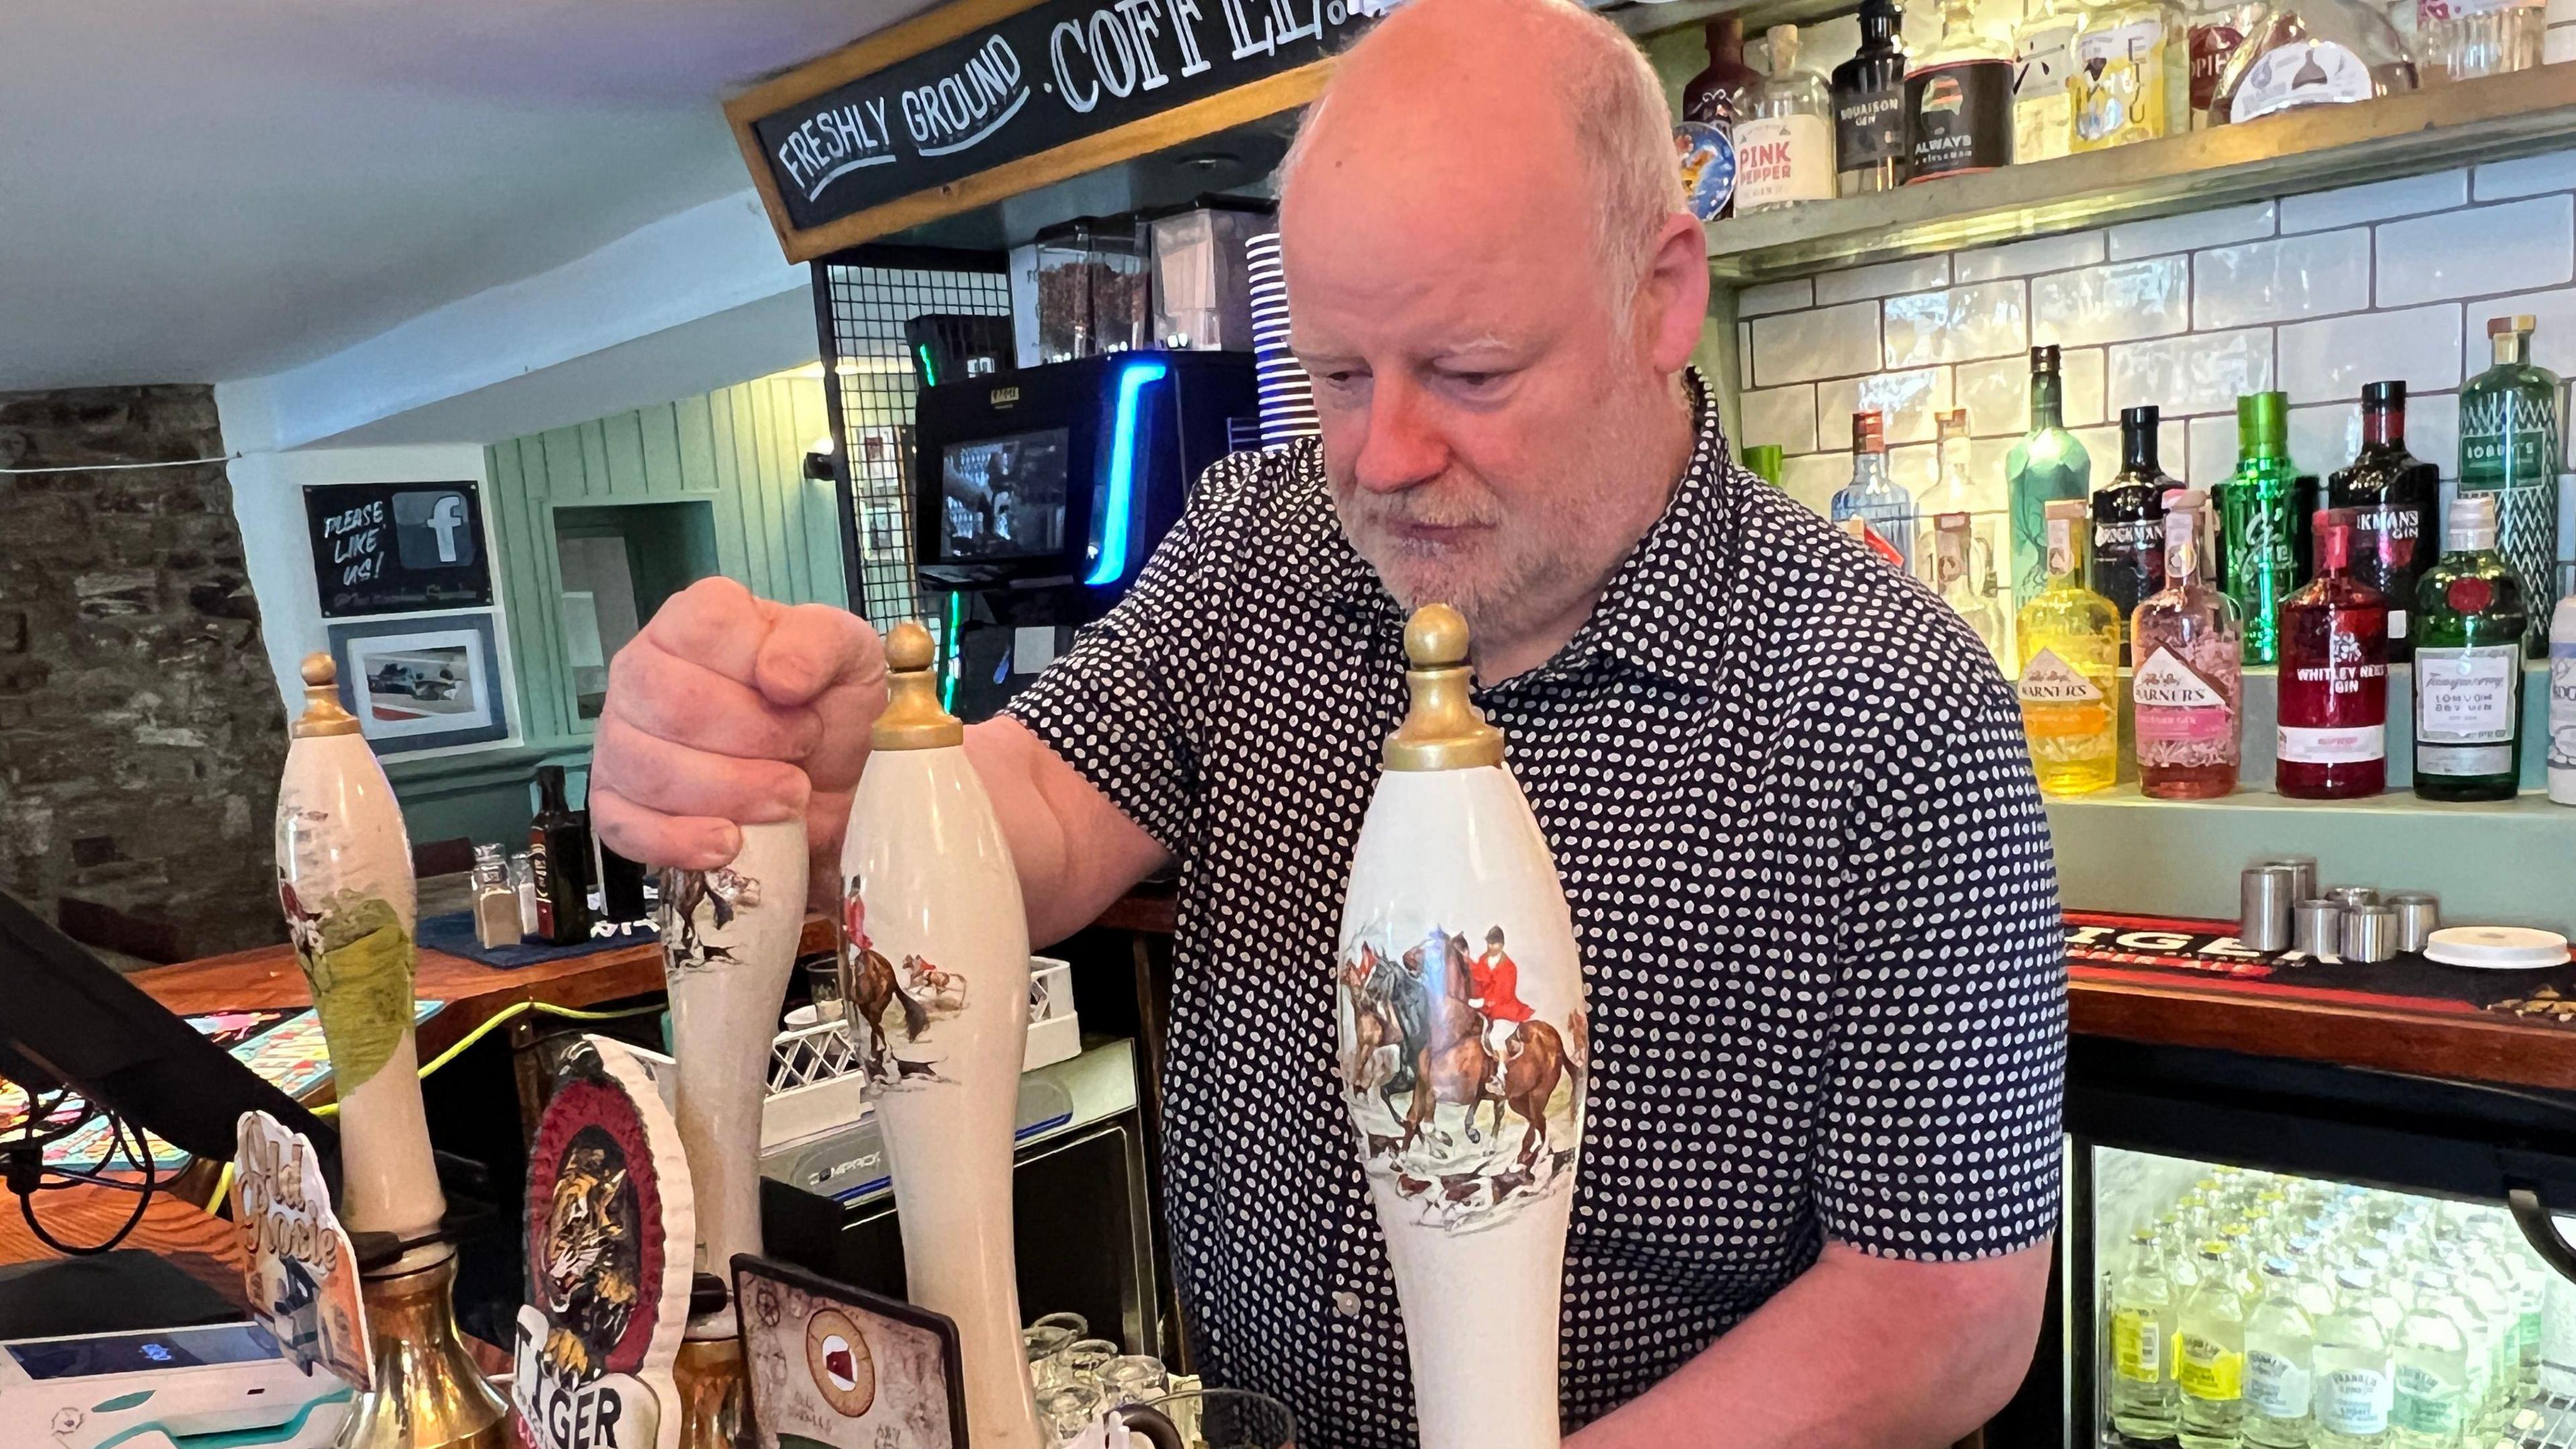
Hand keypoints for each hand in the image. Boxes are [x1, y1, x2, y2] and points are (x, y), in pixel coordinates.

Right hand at [591, 578, 885, 903]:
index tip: (799, 700)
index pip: (701, 629)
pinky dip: (680, 841)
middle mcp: (645, 669)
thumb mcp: (850, 655)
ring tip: (786, 800)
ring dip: (730, 794)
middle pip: (673, 707)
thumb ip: (819, 641)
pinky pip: (623, 825)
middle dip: (752, 742)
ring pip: (649, 769)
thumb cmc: (831, 709)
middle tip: (801, 754)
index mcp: (697, 620)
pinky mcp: (617, 800)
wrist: (837, 784)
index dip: (755, 672)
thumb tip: (778, 675)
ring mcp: (622, 736)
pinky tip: (729, 843)